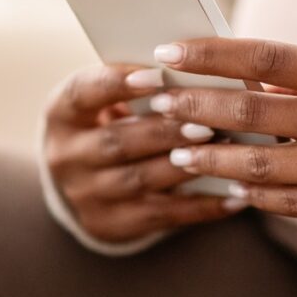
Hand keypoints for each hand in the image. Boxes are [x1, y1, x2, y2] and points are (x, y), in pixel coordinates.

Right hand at [43, 64, 246, 243]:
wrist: (82, 182)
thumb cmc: (108, 121)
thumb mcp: (106, 100)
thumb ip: (139, 87)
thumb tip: (194, 72)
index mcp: (62, 113)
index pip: (83, 92)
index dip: (117, 83)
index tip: (157, 73)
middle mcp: (65, 155)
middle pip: (117, 141)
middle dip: (164, 131)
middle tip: (205, 122)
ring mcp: (84, 194)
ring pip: (140, 180)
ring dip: (185, 165)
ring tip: (224, 152)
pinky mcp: (110, 224)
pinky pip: (161, 215)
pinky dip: (201, 206)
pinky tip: (235, 196)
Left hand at [151, 38, 296, 218]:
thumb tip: (247, 77)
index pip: (263, 56)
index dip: (210, 53)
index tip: (168, 50)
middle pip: (248, 111)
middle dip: (193, 106)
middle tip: (156, 100)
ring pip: (254, 164)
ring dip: (208, 158)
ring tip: (176, 151)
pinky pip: (281, 201)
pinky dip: (248, 192)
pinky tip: (224, 186)